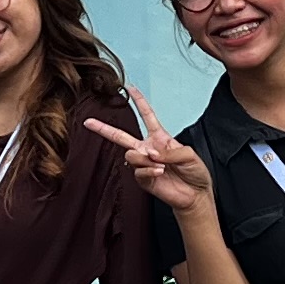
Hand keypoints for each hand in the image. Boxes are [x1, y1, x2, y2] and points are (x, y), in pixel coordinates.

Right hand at [85, 89, 215, 211]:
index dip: (139, 102)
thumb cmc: (195, 172)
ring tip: (160, 166)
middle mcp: (149, 149)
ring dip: (145, 159)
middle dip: (103, 129)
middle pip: (121, 136)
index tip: (130, 88)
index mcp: (160, 138)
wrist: (195, 195)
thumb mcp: (188, 154)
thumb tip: (151, 154)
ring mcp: (144, 164)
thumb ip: (170, 151)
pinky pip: (138, 171)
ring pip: (130, 155)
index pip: (147, 116)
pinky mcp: (143, 179)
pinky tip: (159, 172)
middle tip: (89, 122)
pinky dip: (149, 171)